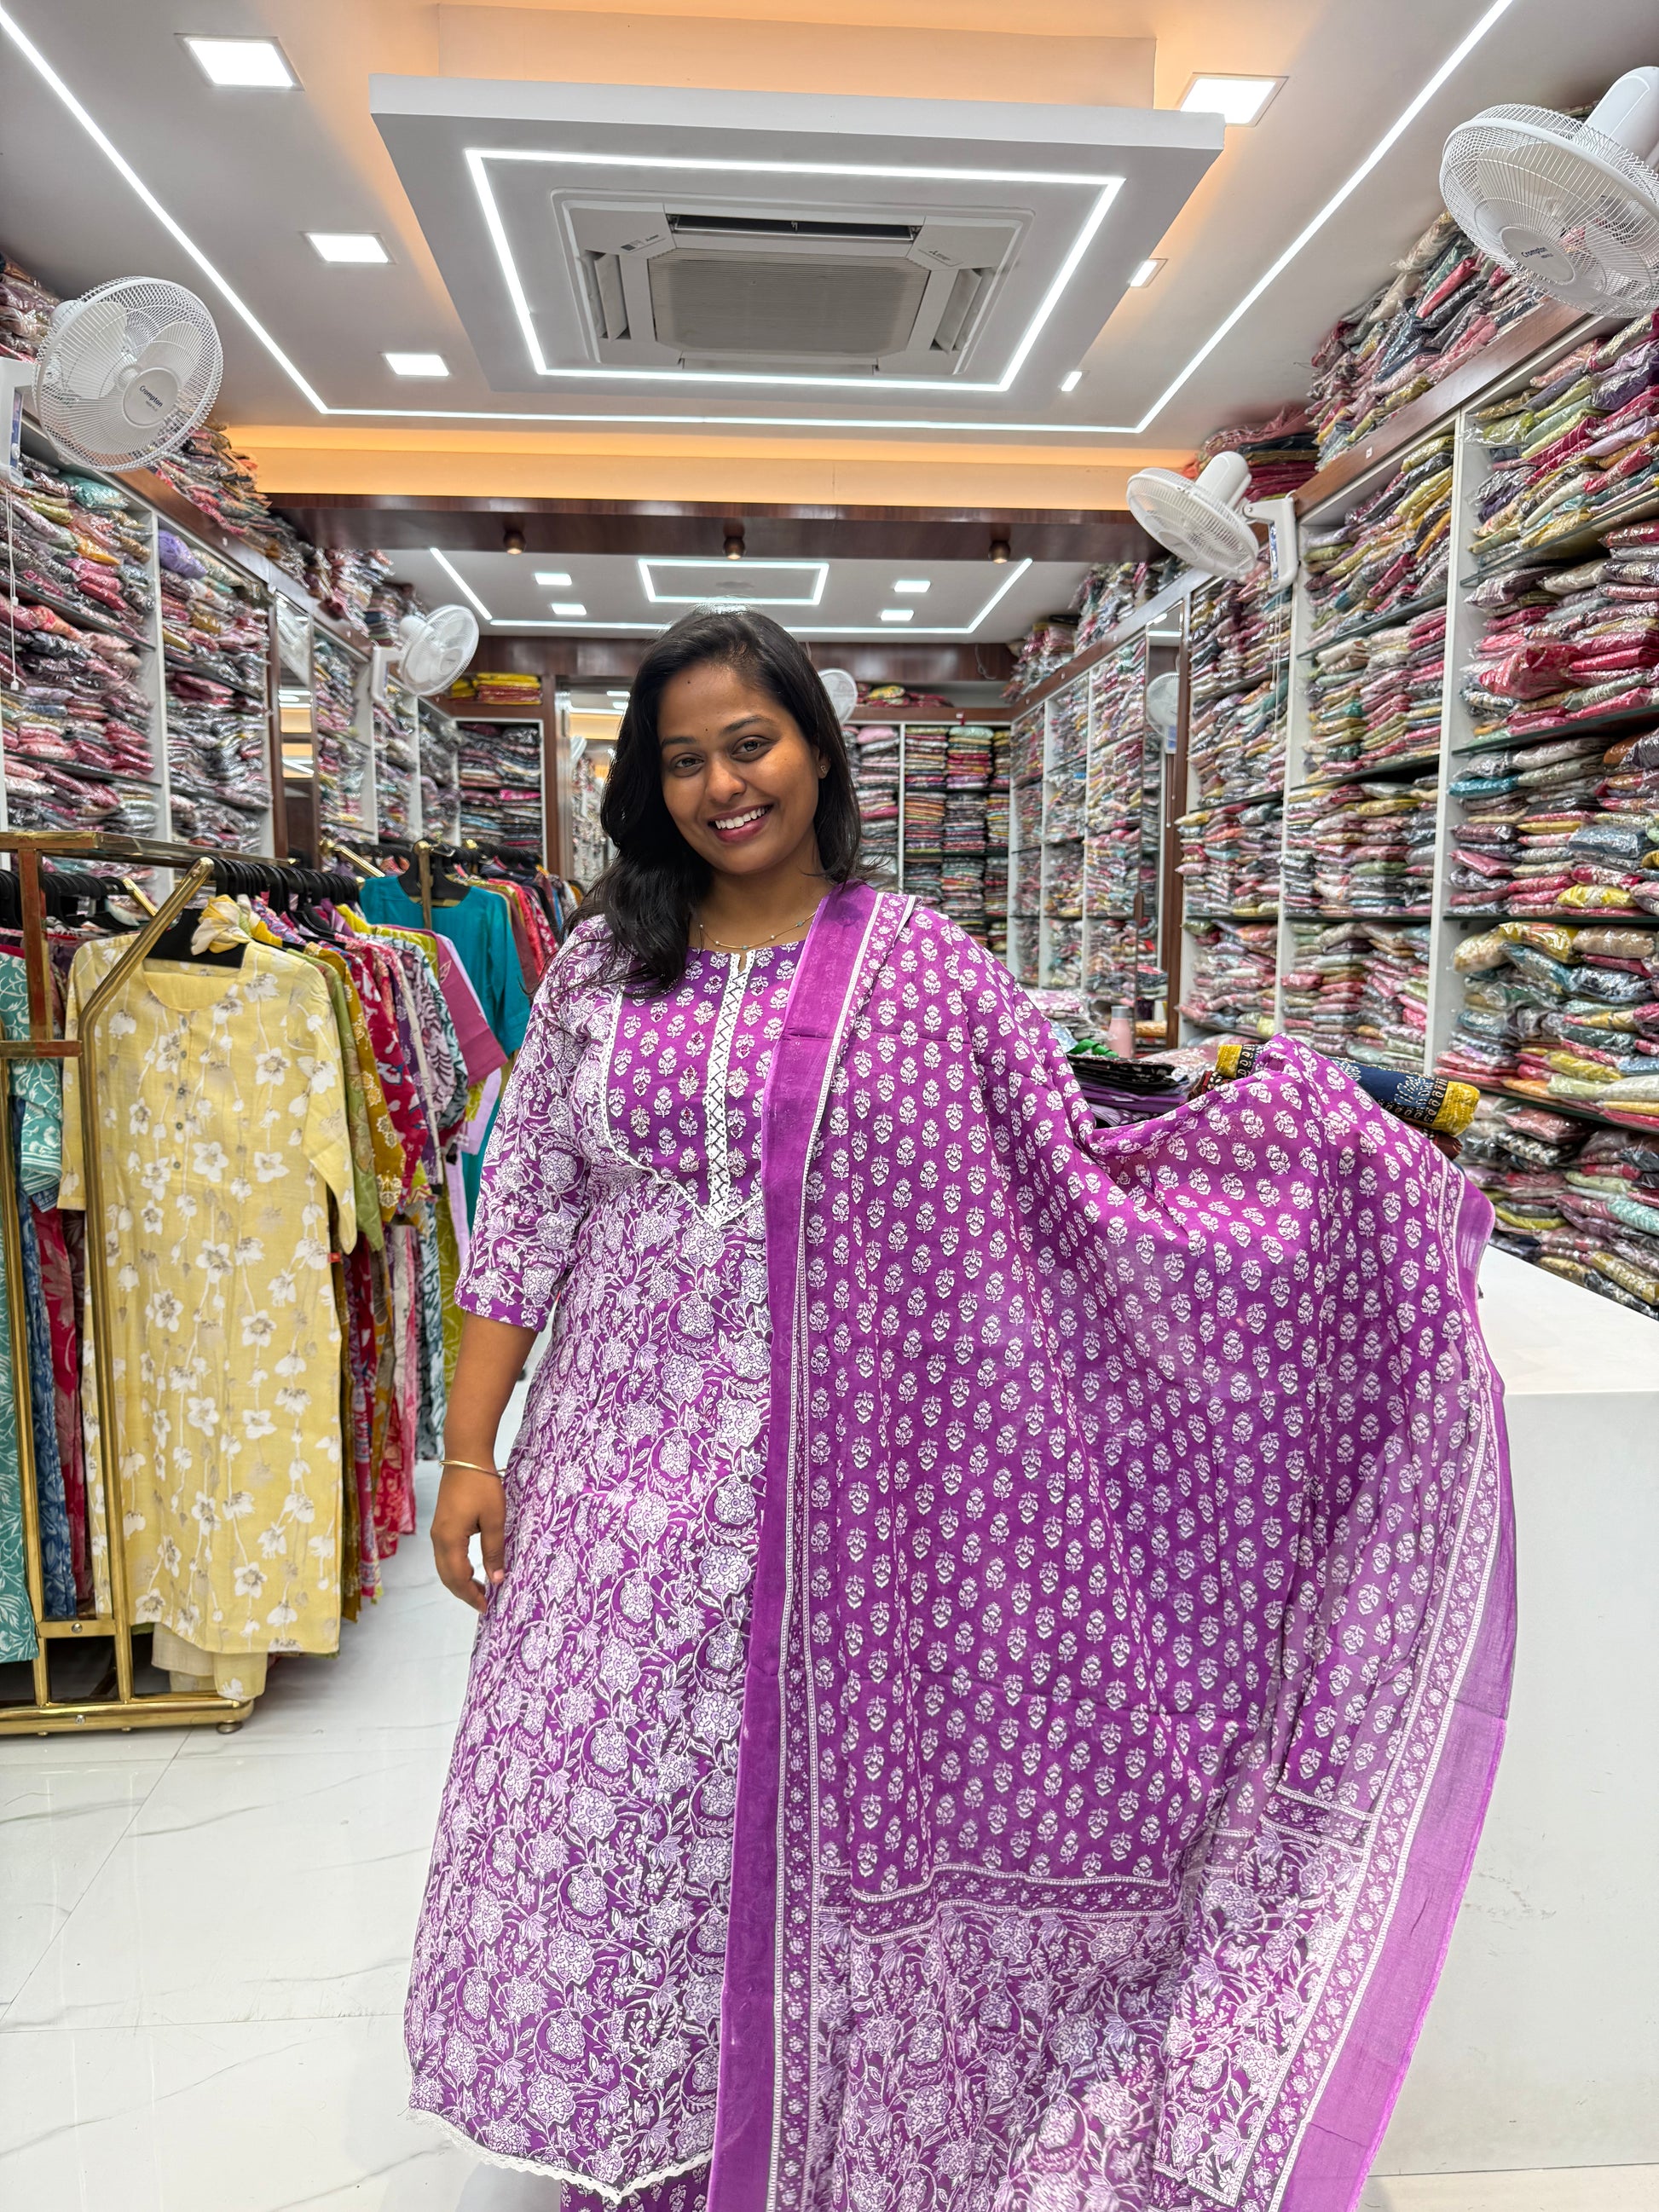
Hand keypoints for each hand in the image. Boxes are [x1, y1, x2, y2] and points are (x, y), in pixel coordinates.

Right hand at [431, 1463, 505, 1611]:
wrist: (465, 1456)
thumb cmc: (482, 1485)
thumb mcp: (494, 1519)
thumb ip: (493, 1550)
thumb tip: (496, 1580)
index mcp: (450, 1540)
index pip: (458, 1578)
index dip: (472, 1595)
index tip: (487, 1607)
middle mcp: (438, 1539)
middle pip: (447, 1576)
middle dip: (464, 1592)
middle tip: (484, 1603)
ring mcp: (437, 1531)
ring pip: (444, 1567)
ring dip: (460, 1581)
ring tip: (480, 1589)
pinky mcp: (441, 1524)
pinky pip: (445, 1555)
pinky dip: (456, 1568)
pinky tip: (471, 1568)